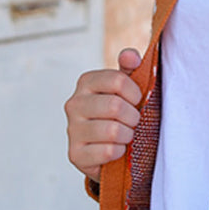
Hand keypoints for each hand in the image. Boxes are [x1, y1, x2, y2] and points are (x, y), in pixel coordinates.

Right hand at [65, 48, 142, 182]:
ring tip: (125, 135)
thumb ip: (130, 68)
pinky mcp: (75, 154)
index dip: (135, 94)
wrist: (109, 149)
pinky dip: (120, 152)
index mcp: (86, 83)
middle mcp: (74, 104)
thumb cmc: (121, 115)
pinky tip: (117, 149)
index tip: (136, 101)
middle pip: (115, 106)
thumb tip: (130, 55)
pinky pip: (108, 151)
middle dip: (133, 117)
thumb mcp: (127, 89)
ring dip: (128, 135)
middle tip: (133, 122)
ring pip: (113, 130)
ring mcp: (72, 129)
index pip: (117, 80)